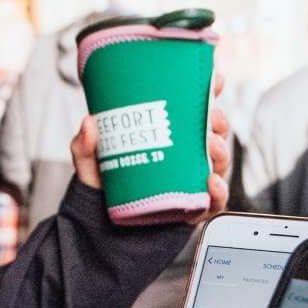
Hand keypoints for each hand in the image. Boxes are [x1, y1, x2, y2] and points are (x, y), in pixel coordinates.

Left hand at [71, 105, 232, 218]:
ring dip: (221, 152)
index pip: (195, 110)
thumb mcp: (92, 162)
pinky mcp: (194, 206)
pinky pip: (214, 199)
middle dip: (219, 122)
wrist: (107, 227)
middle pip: (214, 133)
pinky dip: (219, 191)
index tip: (215, 79)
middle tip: (211, 118)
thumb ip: (86, 146)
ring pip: (219, 162)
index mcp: (170, 135)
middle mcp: (186, 154)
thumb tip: (89, 123)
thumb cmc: (107, 187)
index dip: (209, 92)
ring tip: (211, 146)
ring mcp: (192, 180)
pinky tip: (212, 182)